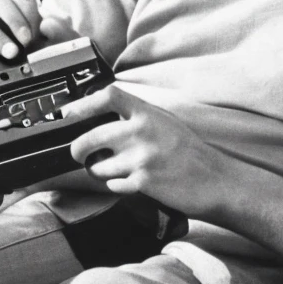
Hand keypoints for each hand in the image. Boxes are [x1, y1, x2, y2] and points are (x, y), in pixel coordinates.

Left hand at [63, 86, 222, 213]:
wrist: (214, 180)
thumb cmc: (188, 150)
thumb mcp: (163, 121)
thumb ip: (135, 115)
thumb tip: (100, 114)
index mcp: (146, 112)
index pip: (107, 96)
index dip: (82, 105)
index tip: (67, 114)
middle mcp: (142, 131)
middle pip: (90, 137)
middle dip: (78, 150)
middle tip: (80, 154)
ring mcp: (142, 157)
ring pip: (98, 166)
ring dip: (98, 172)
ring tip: (112, 171)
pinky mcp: (144, 182)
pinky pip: (113, 185)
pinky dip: (116, 186)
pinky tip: (130, 182)